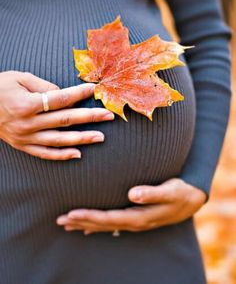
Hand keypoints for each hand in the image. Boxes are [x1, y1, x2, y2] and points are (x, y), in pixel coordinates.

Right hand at [0, 71, 113, 159]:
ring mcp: (25, 137)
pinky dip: (62, 155)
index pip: (60, 99)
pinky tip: (78, 154)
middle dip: (89, 117)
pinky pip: (45, 153)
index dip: (79, 94)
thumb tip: (64, 94)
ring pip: (59, 140)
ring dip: (82, 138)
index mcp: (26, 104)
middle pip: (65, 120)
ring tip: (101, 137)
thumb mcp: (19, 78)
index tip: (94, 90)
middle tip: (108, 115)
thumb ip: (43, 86)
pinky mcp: (23, 146)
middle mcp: (27, 123)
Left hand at [56, 178, 206, 233]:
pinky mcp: (137, 217)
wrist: (192, 199)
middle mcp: (135, 222)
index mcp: (140, 216)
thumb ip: (152, 192)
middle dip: (82, 222)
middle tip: (60, 221)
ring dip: (87, 224)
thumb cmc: (180, 192)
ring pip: (107, 225)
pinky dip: (100, 224)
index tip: (71, 214)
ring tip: (69, 224)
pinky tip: (90, 227)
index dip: (89, 217)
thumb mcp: (169, 190)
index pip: (109, 218)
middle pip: (104, 224)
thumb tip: (133, 194)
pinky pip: (114, 223)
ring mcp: (136, 221)